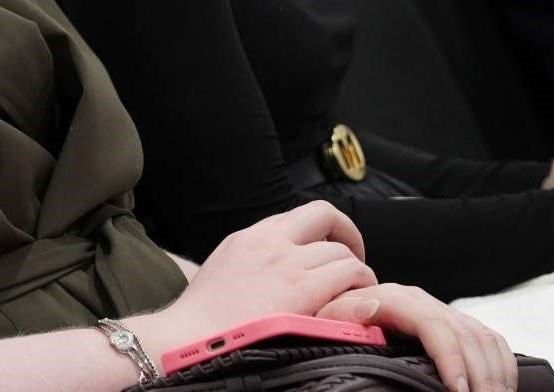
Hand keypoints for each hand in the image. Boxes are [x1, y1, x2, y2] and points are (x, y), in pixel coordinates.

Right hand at [133, 202, 376, 350]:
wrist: (191, 338)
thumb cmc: (203, 319)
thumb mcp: (223, 271)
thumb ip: (252, 261)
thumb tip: (276, 270)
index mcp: (247, 237)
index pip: (295, 216)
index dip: (318, 232)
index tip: (323, 253)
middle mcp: (268, 241)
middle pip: (324, 214)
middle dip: (346, 234)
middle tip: (351, 262)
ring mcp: (286, 263)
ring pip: (343, 251)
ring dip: (355, 270)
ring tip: (354, 293)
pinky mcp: (303, 289)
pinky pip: (351, 273)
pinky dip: (362, 285)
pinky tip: (356, 303)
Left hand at [318, 285, 516, 391]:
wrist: (337, 316)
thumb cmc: (332, 325)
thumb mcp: (331, 321)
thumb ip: (345, 319)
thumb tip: (368, 313)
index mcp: (392, 299)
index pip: (434, 324)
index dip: (450, 357)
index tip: (459, 390)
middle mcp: (421, 301)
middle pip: (466, 335)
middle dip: (480, 376)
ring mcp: (440, 311)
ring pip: (483, 338)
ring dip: (495, 374)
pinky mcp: (454, 324)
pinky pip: (489, 340)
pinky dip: (501, 365)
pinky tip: (501, 387)